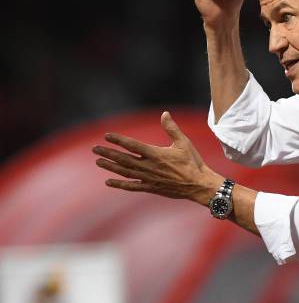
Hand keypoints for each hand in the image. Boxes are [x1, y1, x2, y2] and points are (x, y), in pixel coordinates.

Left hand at [93, 112, 220, 203]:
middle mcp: (149, 166)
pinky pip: (132, 186)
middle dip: (108, 153)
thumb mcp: (184, 143)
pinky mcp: (151, 188)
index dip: (118, 140)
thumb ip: (171, 128)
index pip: (132, 145)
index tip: (107, 136)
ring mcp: (149, 178)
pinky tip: (109, 182)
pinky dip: (120, 185)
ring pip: (125, 172)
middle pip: (124, 159)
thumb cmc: (193, 163)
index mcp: (156, 154)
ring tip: (98, 162)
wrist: (199, 185)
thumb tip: (164, 113)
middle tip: (95, 149)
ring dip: (110, 167)